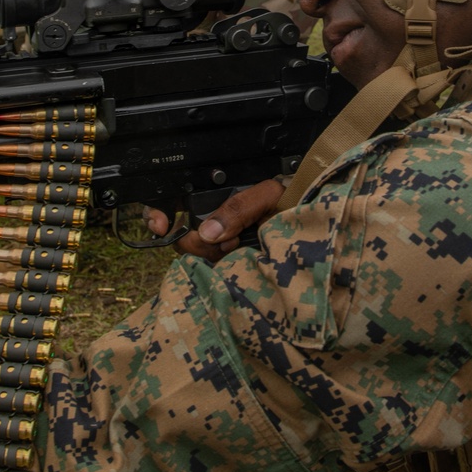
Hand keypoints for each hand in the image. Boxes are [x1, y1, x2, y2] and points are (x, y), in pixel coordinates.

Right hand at [145, 178, 284, 261]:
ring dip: (216, 255)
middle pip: (181, 239)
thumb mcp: (269, 196)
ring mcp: (218, 251)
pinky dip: (224, 270)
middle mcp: (212, 227)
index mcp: (217, 202)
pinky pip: (212, 275)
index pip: (171, 206)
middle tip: (231, 238)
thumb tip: (207, 232)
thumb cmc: (295, 206)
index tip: (158, 224)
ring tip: (241, 246)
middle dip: (198, 241)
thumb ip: (238, 207)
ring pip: (195, 259)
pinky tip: (240, 261)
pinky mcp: (228, 271)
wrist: (317, 229)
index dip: (155, 214)